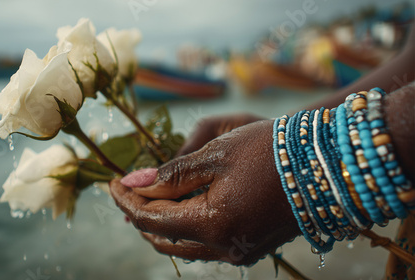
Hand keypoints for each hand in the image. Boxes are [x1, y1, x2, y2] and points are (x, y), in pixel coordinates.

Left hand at [110, 120, 299, 265]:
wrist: (328, 161)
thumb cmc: (270, 149)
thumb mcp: (214, 155)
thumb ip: (169, 175)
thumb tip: (132, 184)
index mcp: (212, 223)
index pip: (151, 219)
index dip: (126, 201)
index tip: (111, 183)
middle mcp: (225, 246)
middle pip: (164, 238)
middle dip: (140, 214)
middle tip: (127, 190)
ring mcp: (240, 250)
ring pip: (184, 245)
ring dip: (162, 223)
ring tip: (149, 197)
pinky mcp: (252, 246)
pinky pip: (206, 244)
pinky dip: (186, 227)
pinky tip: (182, 206)